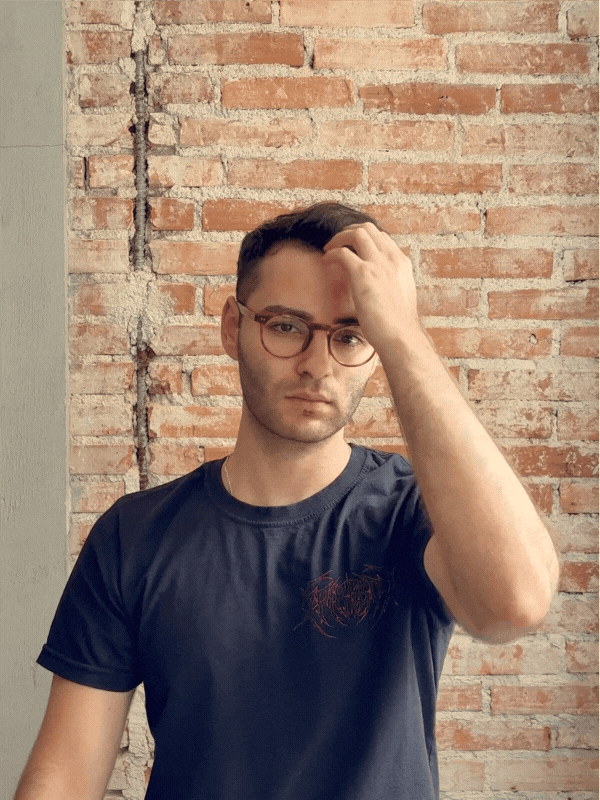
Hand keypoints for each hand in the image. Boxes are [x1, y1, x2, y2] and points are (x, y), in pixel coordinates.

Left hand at [321, 223, 422, 350]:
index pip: (382, 238)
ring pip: (356, 233)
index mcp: (402, 264)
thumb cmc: (398, 325)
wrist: (400, 336)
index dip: (365, 239)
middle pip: (369, 229)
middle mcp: (391, 259)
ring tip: (329, 249)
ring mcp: (378, 264)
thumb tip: (377, 288)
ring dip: (339, 238)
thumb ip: (390, 285)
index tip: (353, 247)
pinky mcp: (363, 273)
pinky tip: (325, 262)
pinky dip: (331, 254)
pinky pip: (342, 252)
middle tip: (338, 242)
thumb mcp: (399, 298)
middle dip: (349, 231)